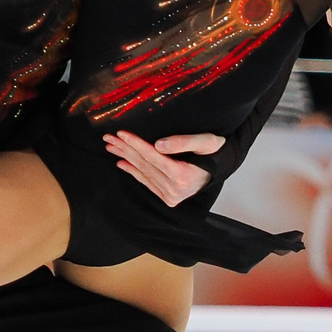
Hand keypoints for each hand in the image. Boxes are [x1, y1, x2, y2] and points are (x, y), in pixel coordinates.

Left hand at [103, 130, 222, 206]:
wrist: (223, 167)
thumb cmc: (216, 151)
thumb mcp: (206, 141)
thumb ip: (183, 142)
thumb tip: (158, 145)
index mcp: (183, 176)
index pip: (153, 156)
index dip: (136, 144)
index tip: (121, 133)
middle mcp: (175, 190)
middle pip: (144, 165)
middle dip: (125, 149)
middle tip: (109, 138)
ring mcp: (171, 196)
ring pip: (143, 173)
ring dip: (126, 158)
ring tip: (112, 147)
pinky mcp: (169, 198)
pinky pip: (147, 183)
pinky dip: (133, 172)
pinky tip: (122, 163)